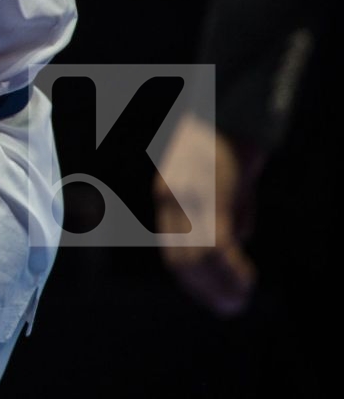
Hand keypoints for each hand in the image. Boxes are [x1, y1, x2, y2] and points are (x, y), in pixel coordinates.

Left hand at [155, 113, 262, 316]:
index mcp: (169, 198)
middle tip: (230, 309)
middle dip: (204, 291)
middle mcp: (170, 200)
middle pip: (178, 261)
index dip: (196, 283)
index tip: (218, 302)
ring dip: (219, 285)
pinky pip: (215, 243)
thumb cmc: (233, 144)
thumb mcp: (227, 185)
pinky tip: (248, 279)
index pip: (173, 253)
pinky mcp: (209, 193)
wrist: (234, 109)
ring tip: (241, 299)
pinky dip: (230, 269)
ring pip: (195, 258)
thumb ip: (228, 214)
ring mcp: (187, 197)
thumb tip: (238, 243)